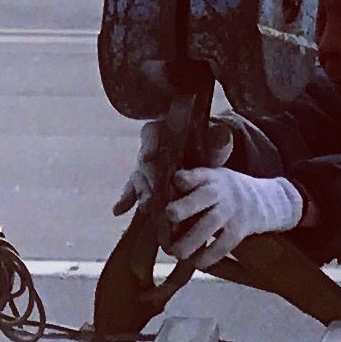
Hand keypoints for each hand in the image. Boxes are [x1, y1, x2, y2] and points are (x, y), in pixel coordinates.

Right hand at [111, 111, 228, 216]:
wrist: (206, 165)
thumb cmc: (210, 150)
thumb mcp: (217, 144)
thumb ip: (219, 139)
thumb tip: (221, 136)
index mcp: (166, 131)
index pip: (151, 133)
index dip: (148, 144)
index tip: (150, 157)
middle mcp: (151, 148)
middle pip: (143, 159)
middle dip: (147, 176)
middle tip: (152, 190)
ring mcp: (145, 168)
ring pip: (137, 177)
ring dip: (141, 192)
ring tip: (148, 206)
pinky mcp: (143, 185)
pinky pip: (131, 192)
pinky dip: (126, 201)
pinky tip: (119, 210)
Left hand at [164, 164, 304, 267]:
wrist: (268, 201)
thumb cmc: (226, 194)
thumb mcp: (212, 180)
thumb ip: (189, 187)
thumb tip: (149, 201)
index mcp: (209, 178)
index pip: (194, 175)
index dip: (182, 179)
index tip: (172, 183)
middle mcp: (221, 192)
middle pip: (202, 197)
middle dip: (182, 208)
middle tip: (168, 218)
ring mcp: (231, 211)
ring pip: (208, 225)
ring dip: (188, 242)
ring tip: (175, 252)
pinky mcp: (240, 229)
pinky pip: (222, 246)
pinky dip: (207, 257)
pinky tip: (196, 262)